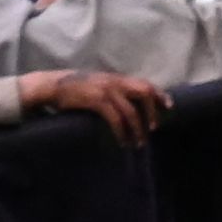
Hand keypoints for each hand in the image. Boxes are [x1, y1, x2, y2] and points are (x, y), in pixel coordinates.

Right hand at [20, 66, 171, 139]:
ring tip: (137, 143)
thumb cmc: (73, 89)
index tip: (169, 106)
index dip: (159, 94)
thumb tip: (125, 105)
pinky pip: (115, 118)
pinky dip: (121, 131)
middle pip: (144, 93)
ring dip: (137, 129)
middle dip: (152, 111)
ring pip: (131, 110)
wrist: (52, 85)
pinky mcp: (96, 100)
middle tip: (153, 128)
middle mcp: (115, 81)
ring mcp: (106, 90)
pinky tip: (122, 141)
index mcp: (116, 78)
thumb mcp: (97, 85)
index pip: (144, 83)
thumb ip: (112, 91)